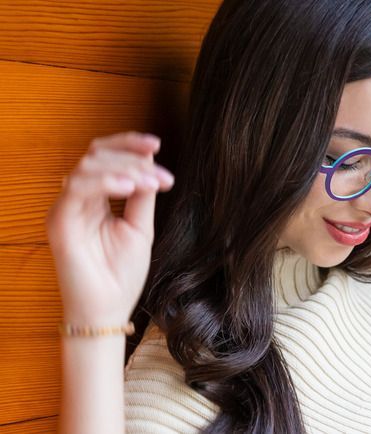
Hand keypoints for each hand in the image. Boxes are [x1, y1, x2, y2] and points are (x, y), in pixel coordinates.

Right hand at [45, 131, 174, 324]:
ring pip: (88, 166)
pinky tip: (129, 187)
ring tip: (150, 184)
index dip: (129, 144)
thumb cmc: (121, 273)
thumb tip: (150, 162)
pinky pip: (77, 188)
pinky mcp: (59, 222)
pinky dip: (105, 181)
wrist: (109, 310)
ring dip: (126, 169)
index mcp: (96, 198)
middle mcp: (78, 199)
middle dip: (133, 157)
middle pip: (97, 154)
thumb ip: (142, 195)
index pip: (105, 156)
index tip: (158, 145)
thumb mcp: (140, 226)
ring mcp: (66, 209)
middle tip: (162, 176)